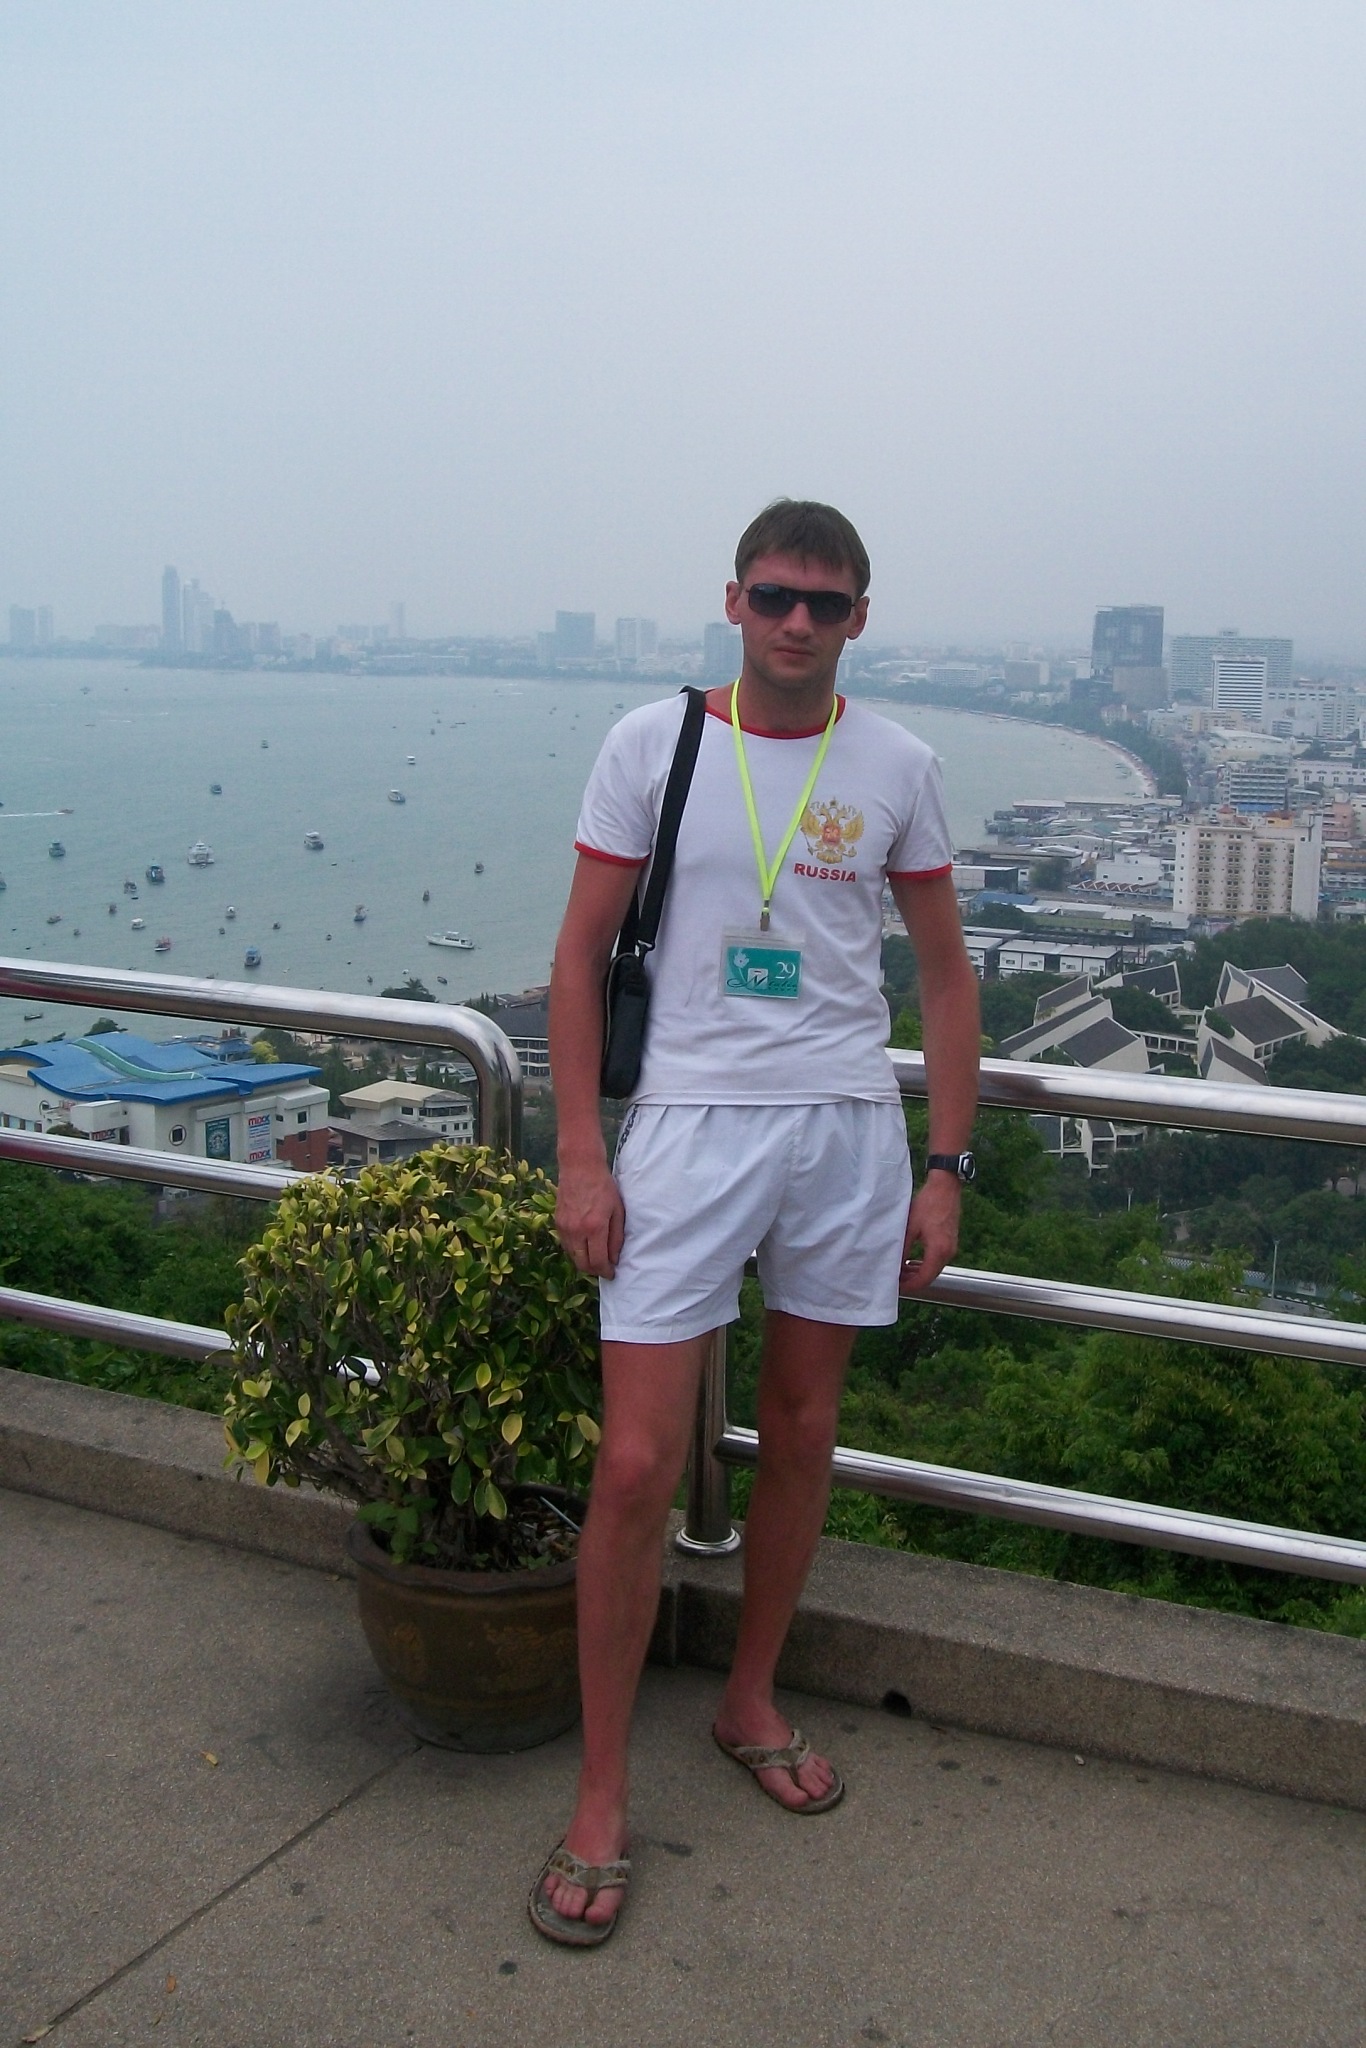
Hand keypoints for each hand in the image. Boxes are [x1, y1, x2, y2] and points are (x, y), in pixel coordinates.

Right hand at [555, 1160, 625, 1278]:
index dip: (606, 1271)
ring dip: (584, 1262)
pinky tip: (585, 1245)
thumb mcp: (617, 1211)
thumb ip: (616, 1237)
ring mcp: (564, 1228)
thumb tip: (614, 1259)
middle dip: (594, 1270)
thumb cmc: (604, 1186)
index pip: (598, 1261)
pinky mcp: (557, 1223)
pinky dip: (576, 1250)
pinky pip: (566, 1245)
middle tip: (604, 1268)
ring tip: (596, 1257)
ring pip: (573, 1257)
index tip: (612, 1273)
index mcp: (594, 1228)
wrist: (580, 1167)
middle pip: (582, 1264)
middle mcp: (576, 1231)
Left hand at [898, 1174, 961, 1294]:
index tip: (897, 1288)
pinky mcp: (950, 1242)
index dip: (910, 1286)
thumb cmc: (928, 1204)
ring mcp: (951, 1248)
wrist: (945, 1188)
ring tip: (900, 1272)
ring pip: (933, 1269)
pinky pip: (936, 1260)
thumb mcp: (910, 1227)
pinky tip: (911, 1261)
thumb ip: (903, 1248)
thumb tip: (894, 1264)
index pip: (924, 1279)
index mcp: (938, 1251)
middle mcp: (948, 1252)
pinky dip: (924, 1264)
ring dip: (917, 1273)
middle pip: (929, 1277)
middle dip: (912, 1281)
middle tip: (895, 1281)